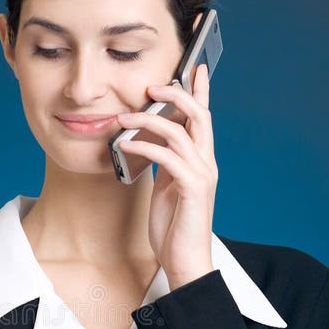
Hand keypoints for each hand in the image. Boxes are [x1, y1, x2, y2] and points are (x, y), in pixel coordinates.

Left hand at [116, 63, 217, 289]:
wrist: (184, 261)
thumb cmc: (174, 227)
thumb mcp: (166, 189)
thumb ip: (164, 165)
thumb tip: (148, 142)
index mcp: (200, 161)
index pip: (203, 118)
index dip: (201, 91)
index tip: (194, 67)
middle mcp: (206, 163)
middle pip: (198, 115)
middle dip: (176, 94)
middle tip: (151, 86)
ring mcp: (201, 175)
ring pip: (179, 131)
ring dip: (148, 120)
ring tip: (123, 117)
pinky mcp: (192, 188)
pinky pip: (168, 157)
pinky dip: (146, 146)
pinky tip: (127, 144)